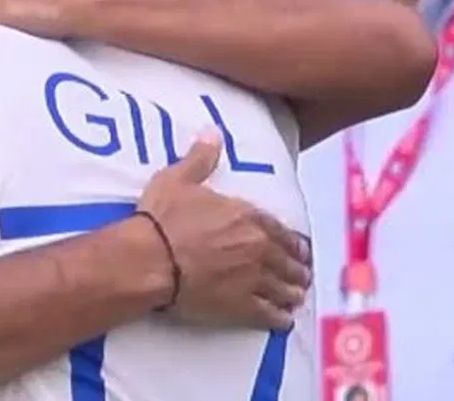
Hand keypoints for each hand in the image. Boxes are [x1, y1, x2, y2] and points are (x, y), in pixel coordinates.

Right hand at [137, 131, 311, 329]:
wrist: (151, 259)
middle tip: (302, 273)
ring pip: (284, 287)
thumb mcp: (178, 179)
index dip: (291, 240)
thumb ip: (200, 158)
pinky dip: (280, 318)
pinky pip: (270, 315)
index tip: (297, 246)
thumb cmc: (162, 218)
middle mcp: (259, 247)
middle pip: (287, 260)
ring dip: (293, 291)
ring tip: (297, 296)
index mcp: (247, 216)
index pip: (280, 229)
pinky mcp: (242, 307)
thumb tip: (213, 133)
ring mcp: (254, 279)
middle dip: (296, 267)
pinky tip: (284, 320)